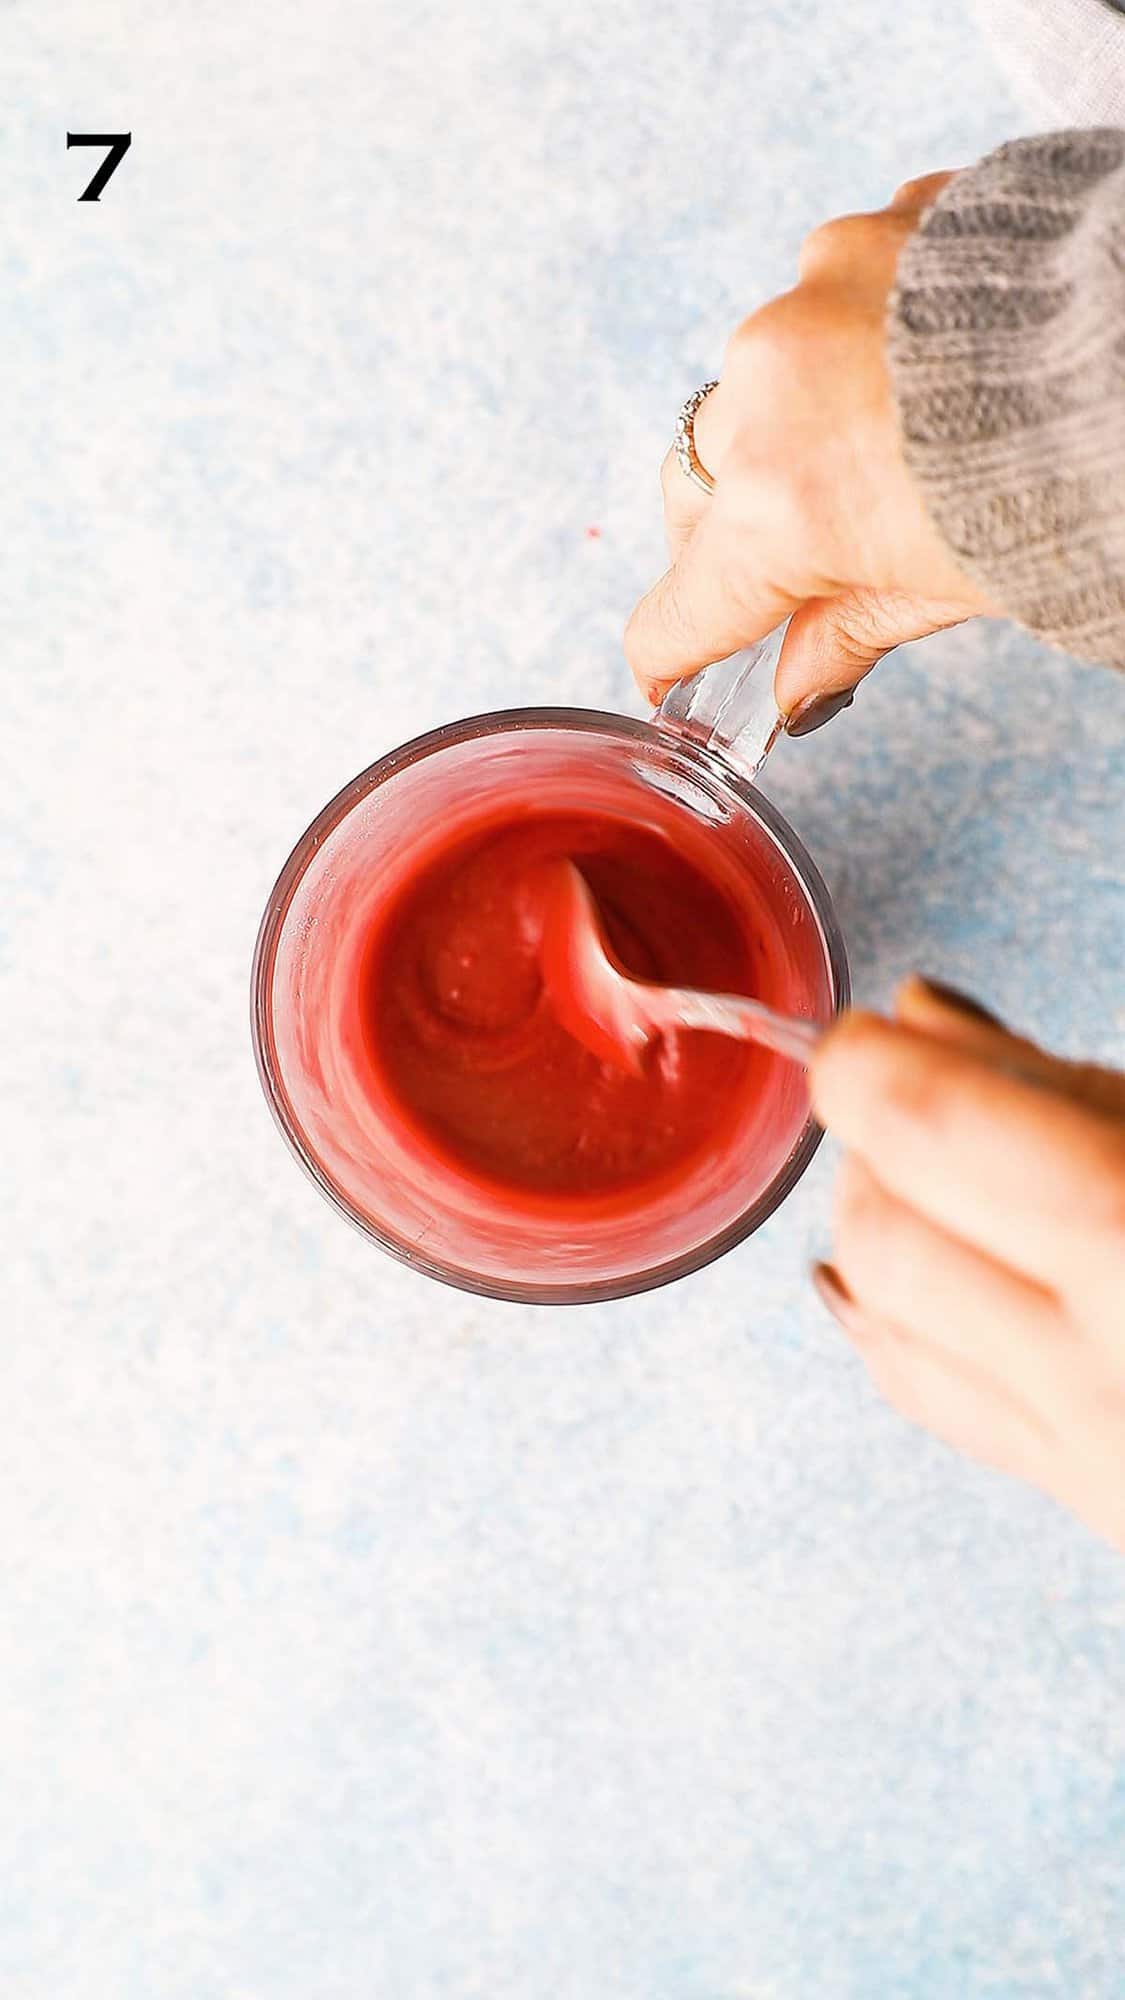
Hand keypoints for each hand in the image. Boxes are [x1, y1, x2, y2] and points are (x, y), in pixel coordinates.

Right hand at [625, 173, 993, 730]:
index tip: (670, 675)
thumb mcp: (950, 589)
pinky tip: (915, 370)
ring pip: (754, 385)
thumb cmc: (1066, 479)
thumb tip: (798, 682)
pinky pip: (822, 302)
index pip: (680, 609)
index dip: (672, 655)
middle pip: (698, 488)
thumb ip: (848, 634)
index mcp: (783, 509)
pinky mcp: (863, 231)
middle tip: (782, 566)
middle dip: (731, 532)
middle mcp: (769, 395)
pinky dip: (850, 343)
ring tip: (874, 449)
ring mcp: (810, 298)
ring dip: (790, 426)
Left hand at [810, 977, 1124, 1552]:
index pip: (931, 1131)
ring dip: (876, 1223)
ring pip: (889, 1324)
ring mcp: (1094, 1453)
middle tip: (915, 1086)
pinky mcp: (1093, 1501)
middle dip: (870, 1144)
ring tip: (939, 1167)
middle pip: (886, 1231)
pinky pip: (933, 1400)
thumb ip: (1077, 1083)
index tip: (871, 1029)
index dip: (871, 1064)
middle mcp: (1106, 1364)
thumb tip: (926, 1016)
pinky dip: (894, 1314)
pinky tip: (904, 1267)